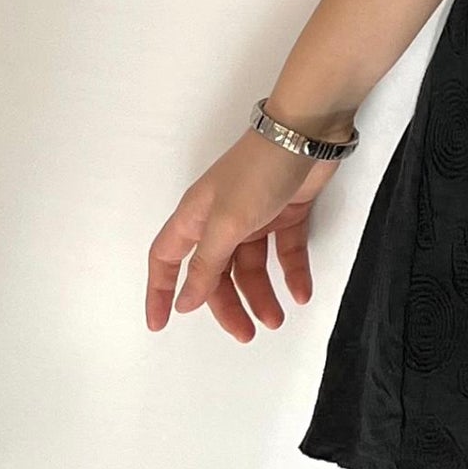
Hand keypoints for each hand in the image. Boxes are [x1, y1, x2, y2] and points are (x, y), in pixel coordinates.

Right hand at [145, 129, 339, 344]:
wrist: (307, 134)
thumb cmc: (257, 175)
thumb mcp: (227, 224)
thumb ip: (206, 265)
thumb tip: (185, 301)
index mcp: (195, 217)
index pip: (166, 259)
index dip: (159, 290)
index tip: (159, 324)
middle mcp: (221, 220)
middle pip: (214, 273)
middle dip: (226, 305)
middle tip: (246, 334)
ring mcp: (254, 216)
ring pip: (251, 267)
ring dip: (262, 294)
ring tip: (277, 320)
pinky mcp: (286, 213)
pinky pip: (284, 251)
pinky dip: (292, 273)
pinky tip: (301, 293)